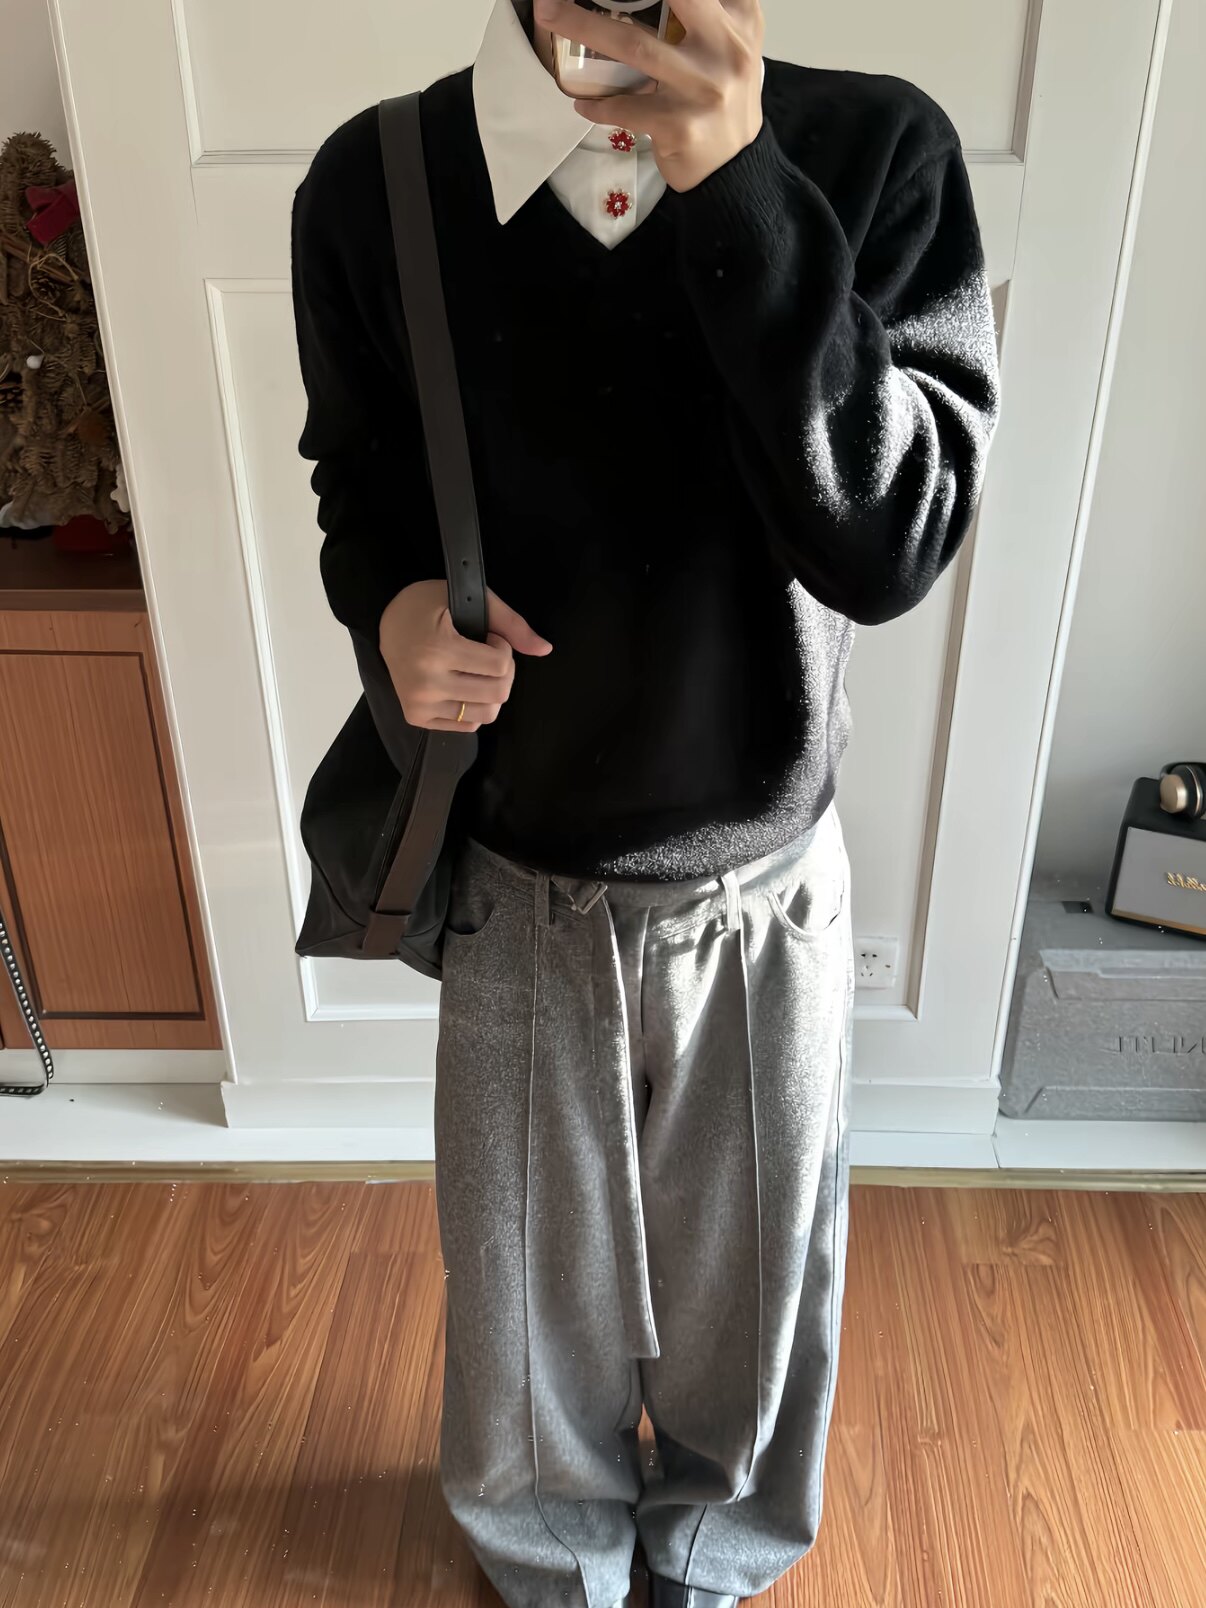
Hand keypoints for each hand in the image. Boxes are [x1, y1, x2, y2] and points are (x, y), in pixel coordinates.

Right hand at [379, 580, 552, 731]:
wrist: (382, 622)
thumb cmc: (426, 605)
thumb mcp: (469, 599)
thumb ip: (510, 623)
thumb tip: (546, 650)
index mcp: (438, 650)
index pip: (500, 666)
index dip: (503, 647)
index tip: (488, 636)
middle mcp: (427, 683)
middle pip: (498, 693)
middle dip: (504, 672)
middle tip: (487, 655)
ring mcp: (420, 704)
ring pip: (486, 714)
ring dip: (492, 691)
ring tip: (475, 671)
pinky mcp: (416, 717)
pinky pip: (467, 726)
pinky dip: (475, 707)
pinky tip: (462, 684)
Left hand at [534, 0, 763, 191]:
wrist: (734, 169)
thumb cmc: (722, 100)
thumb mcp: (727, 48)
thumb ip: (703, 15)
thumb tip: (633, 0)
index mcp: (739, 20)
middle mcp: (726, 48)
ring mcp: (702, 88)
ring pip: (634, 46)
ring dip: (582, 25)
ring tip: (548, 14)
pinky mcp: (680, 126)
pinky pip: (626, 108)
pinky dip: (598, 105)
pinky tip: (582, 102)